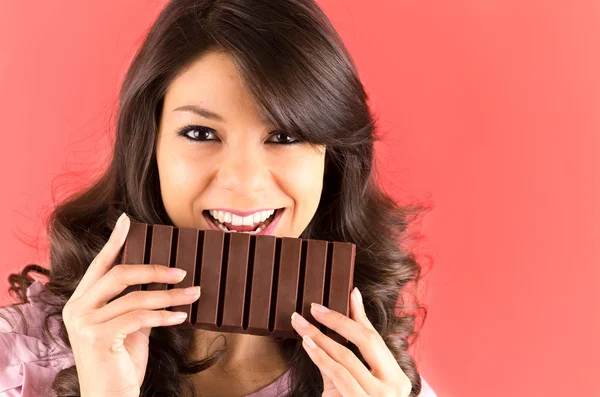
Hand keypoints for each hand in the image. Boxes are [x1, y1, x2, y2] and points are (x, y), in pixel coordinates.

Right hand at [62, 213, 201, 396]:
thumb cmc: (120, 362)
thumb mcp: (129, 327)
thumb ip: (136, 304)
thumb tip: (163, 282)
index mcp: (81, 301)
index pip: (100, 264)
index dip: (115, 241)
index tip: (128, 220)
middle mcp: (77, 308)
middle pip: (118, 274)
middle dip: (154, 269)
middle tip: (182, 272)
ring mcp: (84, 323)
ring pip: (135, 297)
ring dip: (170, 295)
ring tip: (194, 294)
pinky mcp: (97, 337)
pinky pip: (139, 317)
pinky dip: (164, 315)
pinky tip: (181, 315)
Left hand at [291, 288, 411, 396]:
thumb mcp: (356, 380)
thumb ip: (351, 350)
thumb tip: (349, 305)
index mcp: (398, 378)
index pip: (376, 338)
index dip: (357, 314)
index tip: (345, 293)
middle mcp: (394, 387)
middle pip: (365, 341)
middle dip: (338, 320)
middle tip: (313, 307)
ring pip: (346, 358)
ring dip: (320, 337)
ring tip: (301, 324)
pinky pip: (337, 375)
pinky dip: (320, 356)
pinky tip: (307, 344)